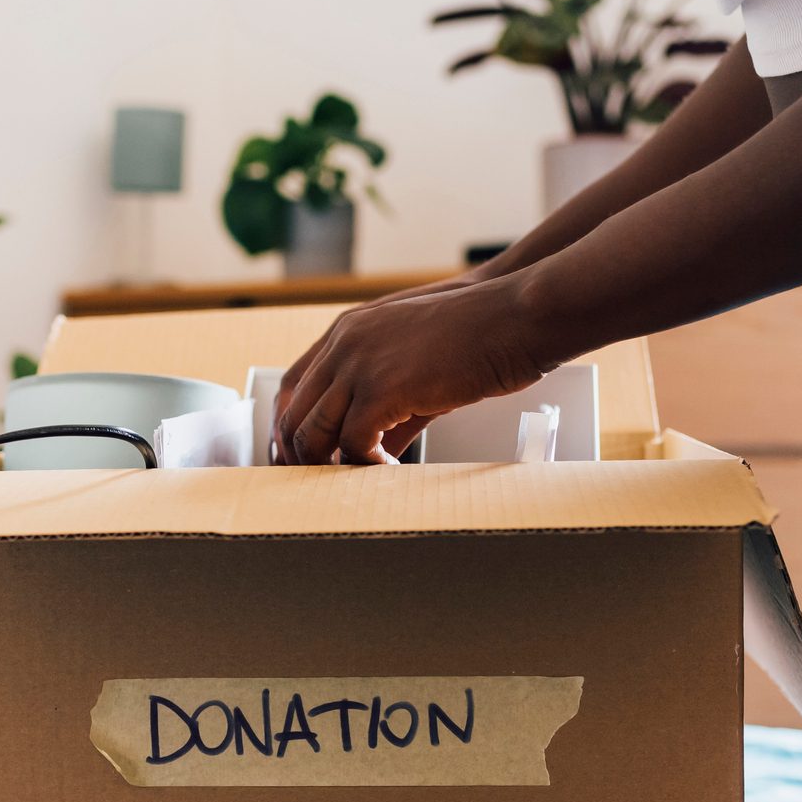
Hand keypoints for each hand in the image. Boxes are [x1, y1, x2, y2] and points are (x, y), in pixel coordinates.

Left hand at [271, 273, 552, 464]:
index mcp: (347, 332)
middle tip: (320, 485)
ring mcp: (359, 365)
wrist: (513, 317)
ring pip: (313, 433)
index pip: (291, 386)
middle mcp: (344, 345)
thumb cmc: (477, 338)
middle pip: (294, 414)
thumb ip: (384, 407)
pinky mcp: (382, 390)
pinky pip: (352, 444)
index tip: (297, 457)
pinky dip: (364, 468)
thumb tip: (367, 453)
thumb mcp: (414, 367)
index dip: (287, 426)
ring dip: (328, 466)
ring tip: (353, 484)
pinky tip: (386, 474)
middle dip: (300, 457)